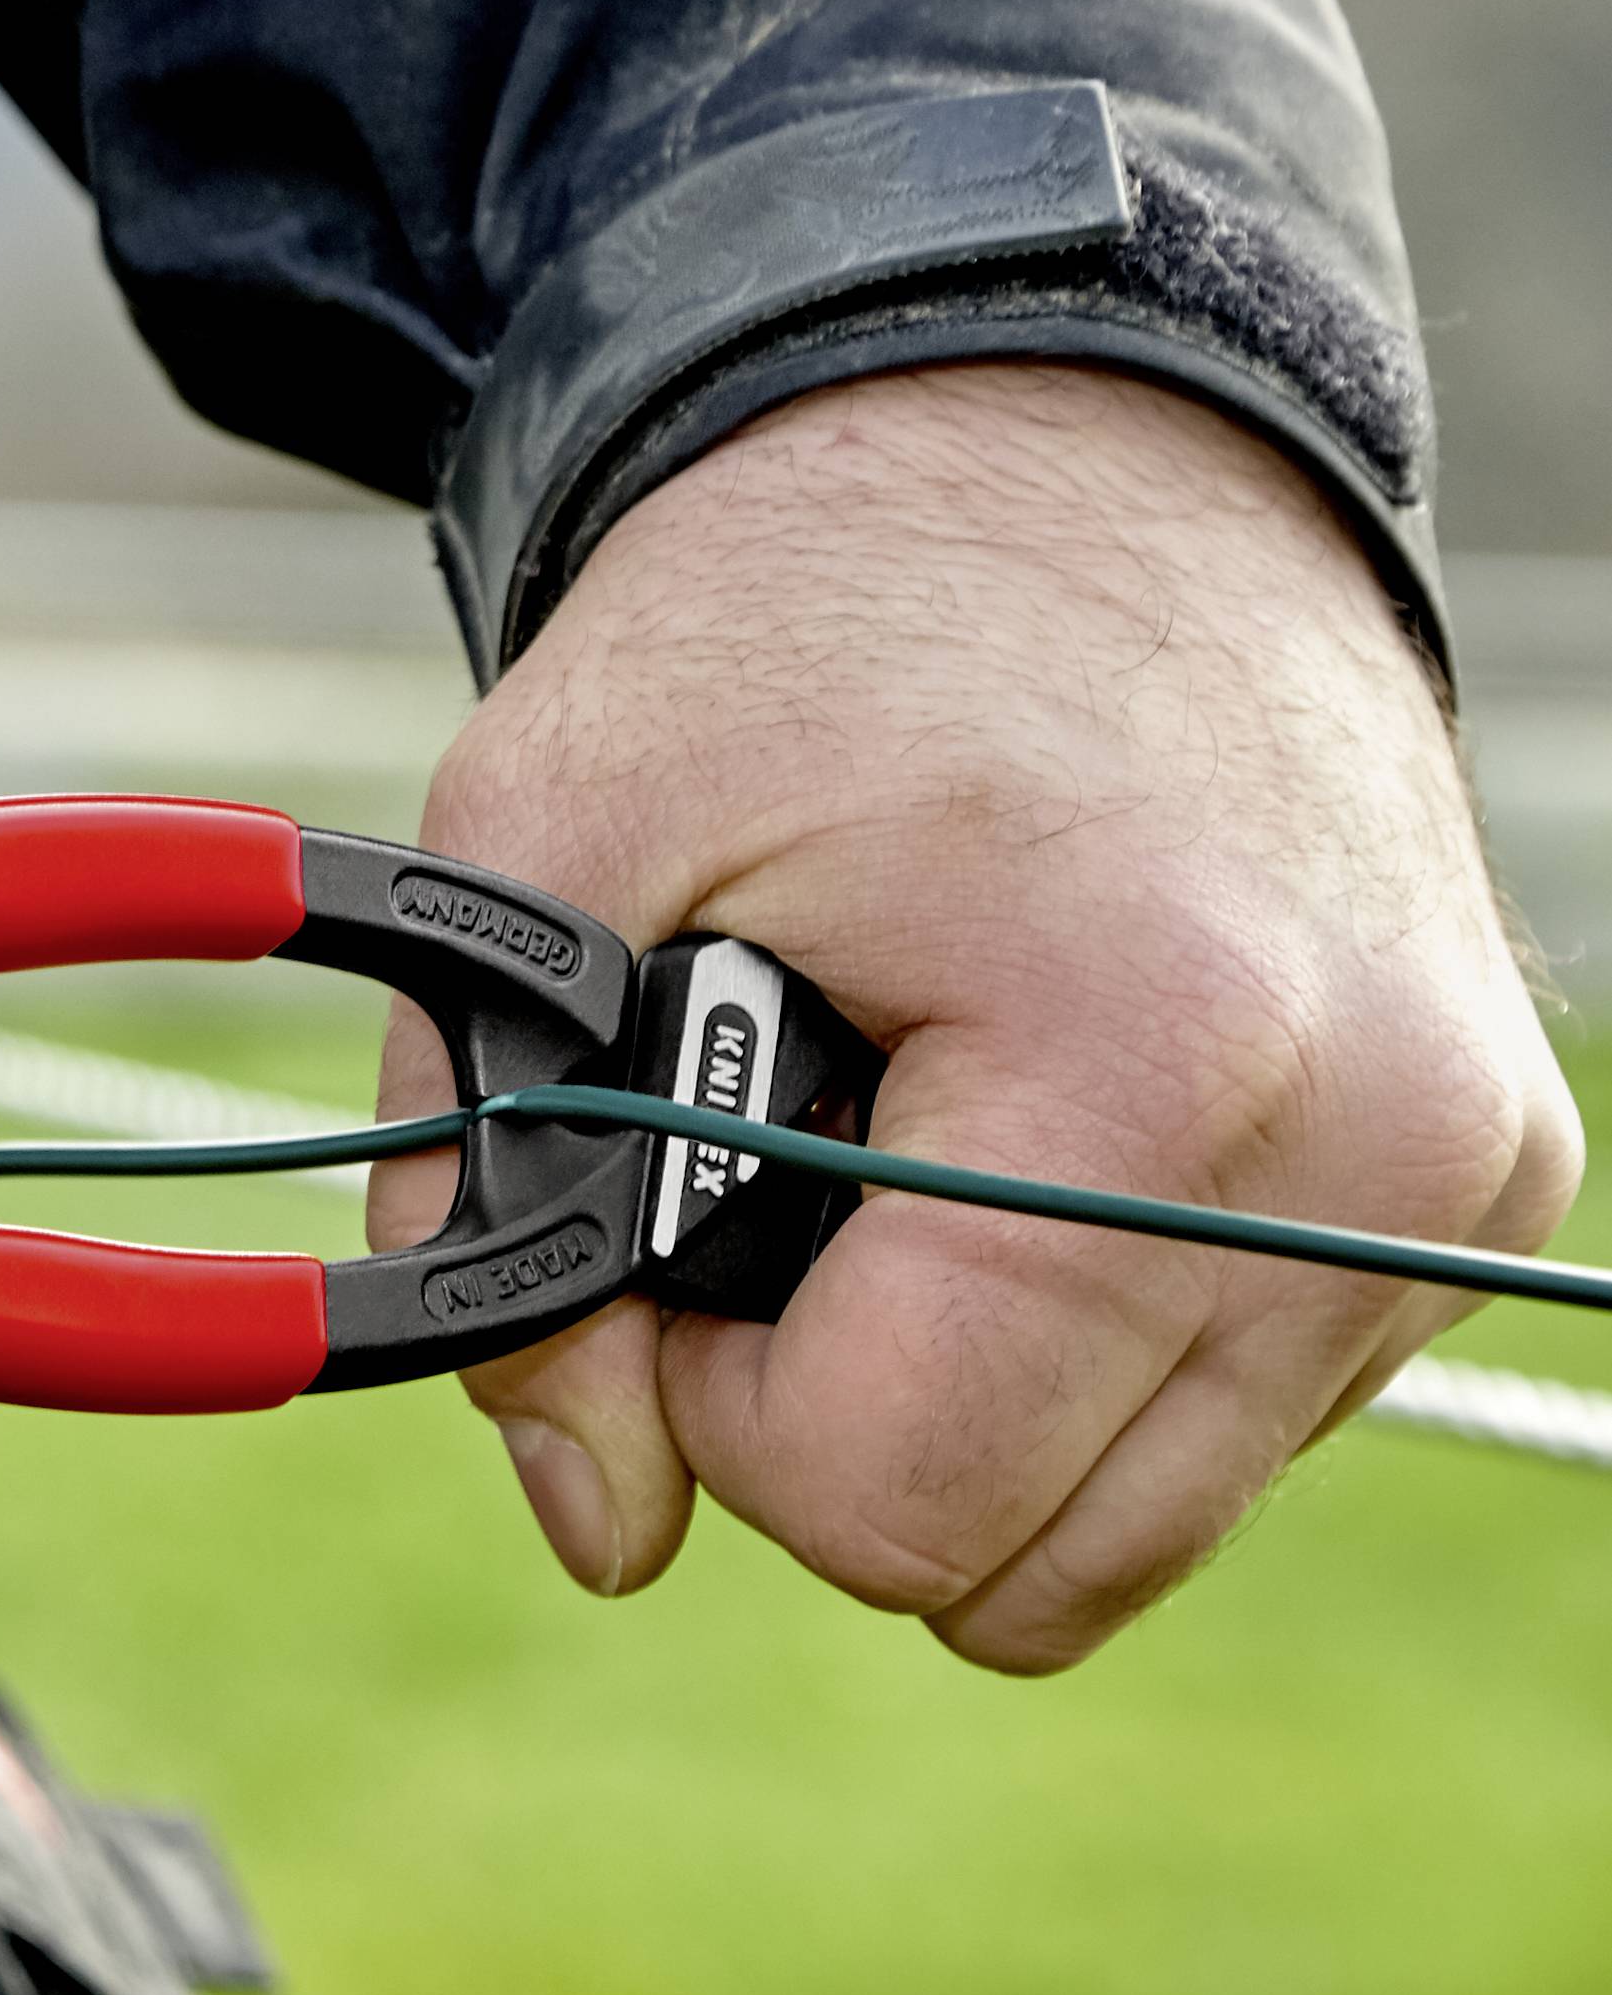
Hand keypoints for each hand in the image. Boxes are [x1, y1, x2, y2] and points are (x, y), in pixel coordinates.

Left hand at [374, 365, 1579, 1671]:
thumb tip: (598, 1529)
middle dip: (847, 1429)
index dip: (724, 1412)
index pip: (897, 1498)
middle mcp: (1368, 1141)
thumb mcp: (547, 850)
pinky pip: (1235, 1415)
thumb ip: (505, 1204)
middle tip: (792, 1189)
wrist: (1063, 432)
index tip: (693, 1225)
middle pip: (1026, 1563)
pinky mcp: (1490, 1165)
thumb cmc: (792, 627)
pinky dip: (1094, 1345)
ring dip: (972, 1405)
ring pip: (1135, 1528)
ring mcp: (1456, 1163)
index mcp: (1151, 1050)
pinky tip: (1039, 1138)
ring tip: (918, 1149)